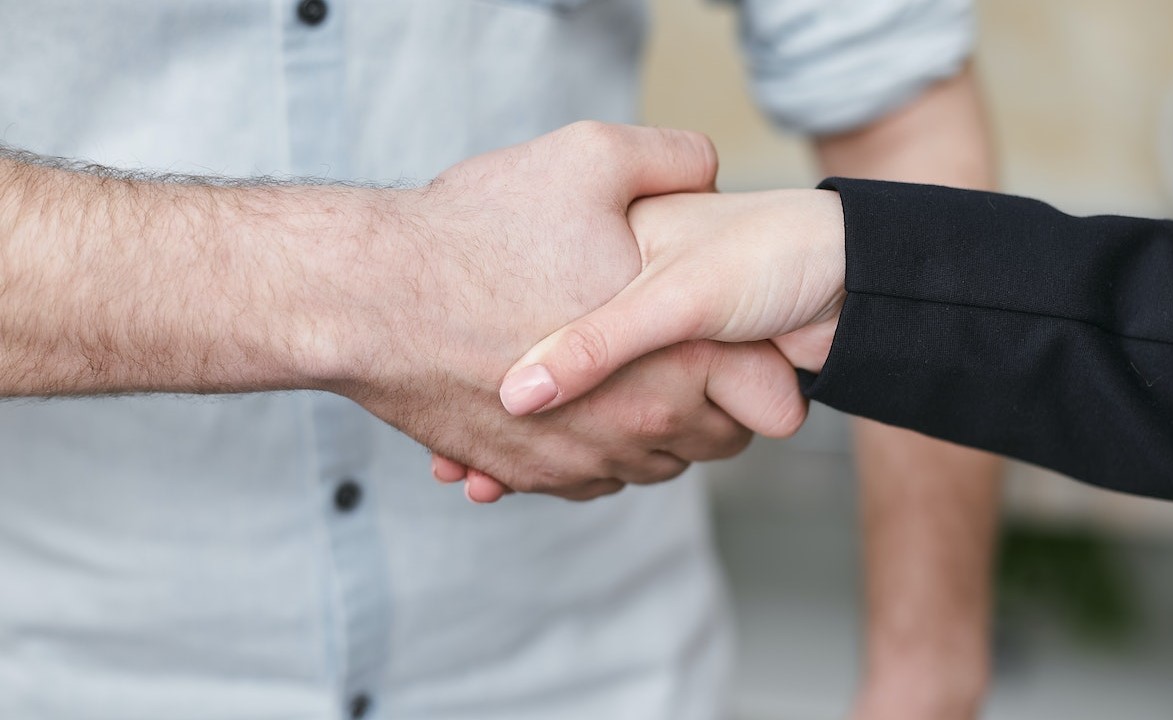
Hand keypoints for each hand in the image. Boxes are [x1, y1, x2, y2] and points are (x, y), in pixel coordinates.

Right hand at [313, 123, 804, 497]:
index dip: (761, 365)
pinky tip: (571, 407)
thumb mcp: (590, 159)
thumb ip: (672, 159)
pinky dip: (588, 452)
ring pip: (647, 465)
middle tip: (684, 359)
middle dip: (708, 404)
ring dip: (647, 431)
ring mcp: (578, 458)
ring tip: (626, 382)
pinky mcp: (524, 473)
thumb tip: (708, 168)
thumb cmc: (476, 232)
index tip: (738, 338)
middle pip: (711, 441)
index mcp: (674, 354)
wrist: (369, 298)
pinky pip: (585, 481)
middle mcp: (636, 423)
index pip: (762, 393)